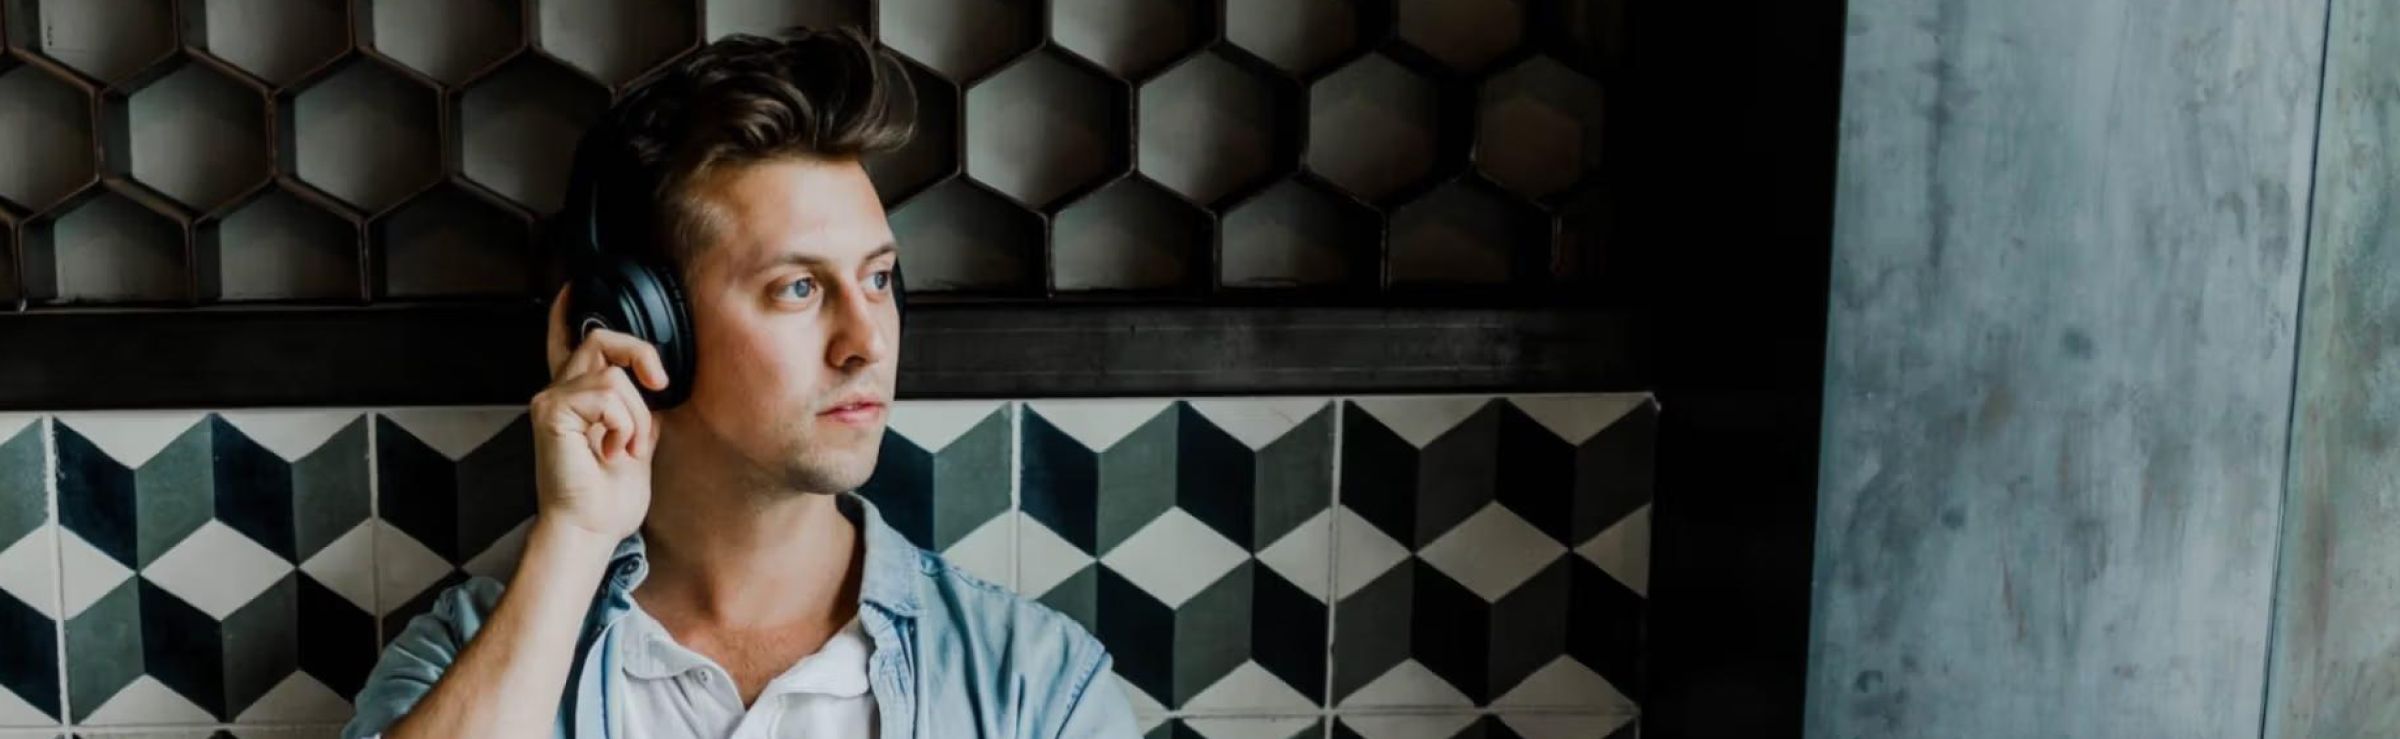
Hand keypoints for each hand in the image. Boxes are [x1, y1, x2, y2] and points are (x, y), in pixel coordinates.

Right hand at [531, 283, 667, 541]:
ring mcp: (552, 401)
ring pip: (613, 375)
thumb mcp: (636, 440)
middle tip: (659, 384)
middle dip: (640, 354)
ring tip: (628, 447)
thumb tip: (652, 385)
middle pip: (601, 339)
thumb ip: (637, 407)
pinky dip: (624, 423)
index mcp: (578, 398)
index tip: (573, 289)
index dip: (568, 314)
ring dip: (637, 415)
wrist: (590, 528)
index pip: (567, 344)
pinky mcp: (551, 412)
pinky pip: (606, 395)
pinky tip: (613, 449)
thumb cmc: (608, 496)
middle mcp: (559, 393)